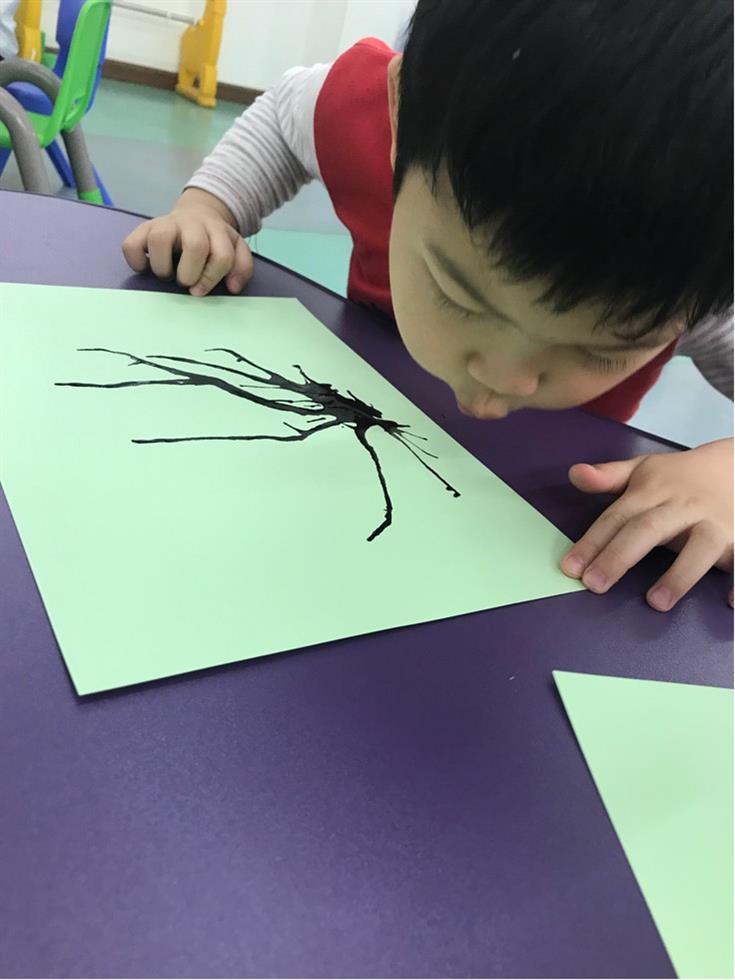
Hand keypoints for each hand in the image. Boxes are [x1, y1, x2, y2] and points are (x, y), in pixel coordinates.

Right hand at [122, 189, 252, 296]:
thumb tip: (232, 288)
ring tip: (167, 275)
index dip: (212, 277)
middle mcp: (192, 224)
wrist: (196, 215)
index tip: (200, 289)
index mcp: (217, 231)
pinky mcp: (143, 228)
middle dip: (191, 273)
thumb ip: (242, 267)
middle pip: (195, 246)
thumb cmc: (215, 241)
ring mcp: (166, 224)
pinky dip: (136, 261)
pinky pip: (131, 244)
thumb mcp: (236, 249)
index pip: (222, 256)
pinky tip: (146, 267)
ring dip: (163, 266)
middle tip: (185, 282)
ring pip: (159, 239)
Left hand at [561, 439, 732, 610]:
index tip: (571, 568)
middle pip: (648, 530)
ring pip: (699, 548)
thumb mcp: (643, 469)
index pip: (617, 517)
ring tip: (655, 601)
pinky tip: (731, 604)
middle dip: (620, 556)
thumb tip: (574, 473)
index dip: (592, 542)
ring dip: (679, 575)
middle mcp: (683, 507)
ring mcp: (715, 523)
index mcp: (653, 491)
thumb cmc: (679, 476)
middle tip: (595, 584)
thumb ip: (608, 476)